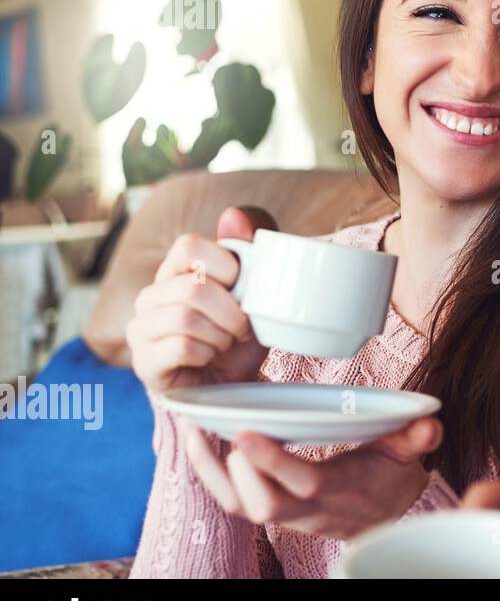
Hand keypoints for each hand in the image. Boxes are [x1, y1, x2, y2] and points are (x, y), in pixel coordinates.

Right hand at [128, 206, 276, 393]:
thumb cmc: (240, 334)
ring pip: (184, 318)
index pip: (188, 245)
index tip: (242, 288)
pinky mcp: (143, 362)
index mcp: (175, 270)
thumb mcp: (257, 291)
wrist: (232, 384)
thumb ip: (249, 251)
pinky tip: (209, 358)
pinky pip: (180, 348)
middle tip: (242, 327)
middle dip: (231, 312)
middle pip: (192, 287)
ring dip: (220, 335)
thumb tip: (234, 216)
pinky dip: (207, 354)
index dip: (226, 266)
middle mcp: (151, 295)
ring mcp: (141, 329)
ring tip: (225, 343)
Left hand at [179, 416, 443, 540]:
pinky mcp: (274, 510)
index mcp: (338, 490)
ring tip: (194, 435)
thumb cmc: (391, 477)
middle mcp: (307, 508)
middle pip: (261, 505)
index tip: (246, 433)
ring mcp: (288, 513)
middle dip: (236, 473)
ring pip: (239, 507)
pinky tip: (202, 446)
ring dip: (212, 474)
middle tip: (226, 433)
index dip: (271, 463)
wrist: (387, 515)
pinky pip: (235, 502)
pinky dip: (213, 476)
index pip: (301, 482)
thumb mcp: (409, 453)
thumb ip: (418, 438)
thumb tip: (429, 424)